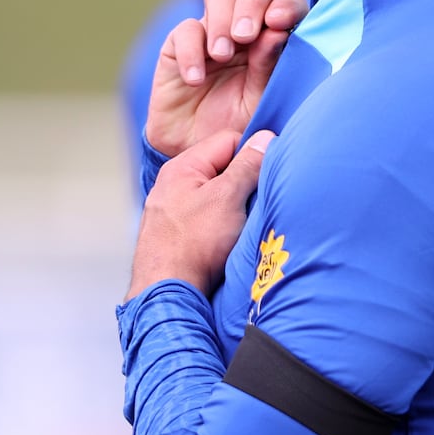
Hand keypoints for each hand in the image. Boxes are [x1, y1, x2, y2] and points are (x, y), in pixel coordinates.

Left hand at [126, 128, 274, 301]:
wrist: (166, 296)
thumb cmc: (193, 246)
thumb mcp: (228, 198)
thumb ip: (248, 165)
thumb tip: (266, 138)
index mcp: (181, 167)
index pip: (228, 141)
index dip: (253, 154)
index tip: (267, 174)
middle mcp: (172, 185)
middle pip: (223, 169)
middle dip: (244, 183)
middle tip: (257, 203)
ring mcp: (172, 212)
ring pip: (217, 197)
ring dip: (235, 208)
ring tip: (242, 227)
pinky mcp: (176, 236)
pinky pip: (208, 220)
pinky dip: (222, 227)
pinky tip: (228, 242)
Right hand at [146, 0, 308, 156]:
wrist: (200, 152)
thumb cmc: (240, 124)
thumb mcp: (261, 100)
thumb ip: (270, 65)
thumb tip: (277, 30)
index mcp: (277, 34)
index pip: (287, 1)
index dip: (286, 3)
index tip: (279, 22)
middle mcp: (248, 24)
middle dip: (252, 2)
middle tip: (246, 36)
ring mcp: (213, 29)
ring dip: (222, 19)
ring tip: (222, 55)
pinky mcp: (180, 43)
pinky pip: (185, 30)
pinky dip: (192, 52)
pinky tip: (197, 79)